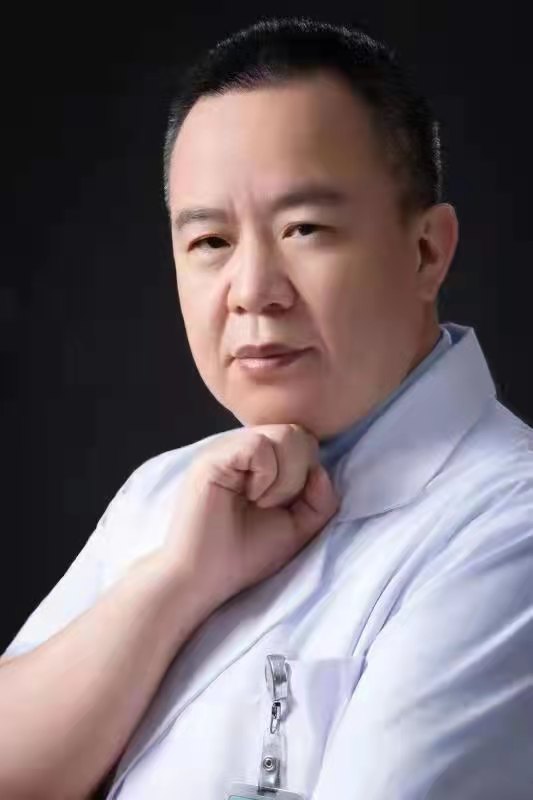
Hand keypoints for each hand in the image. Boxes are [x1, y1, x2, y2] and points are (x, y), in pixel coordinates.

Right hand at [161, 424, 338, 610]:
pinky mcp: (214, 456)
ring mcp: (227, 448)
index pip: (304, 441)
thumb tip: (320, 470)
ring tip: (259, 502)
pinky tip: (248, 496)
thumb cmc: (246, 554)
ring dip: (285, 478)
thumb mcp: (299, 527)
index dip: (307, 473)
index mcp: (262, 461)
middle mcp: (244, 448)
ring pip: (285, 435)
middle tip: (272, 505)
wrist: (205, 578)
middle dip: (299, 475)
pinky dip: (265, 475)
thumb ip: (320, 500)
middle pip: (299, 433)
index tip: (287, 506)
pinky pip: (259, 445)